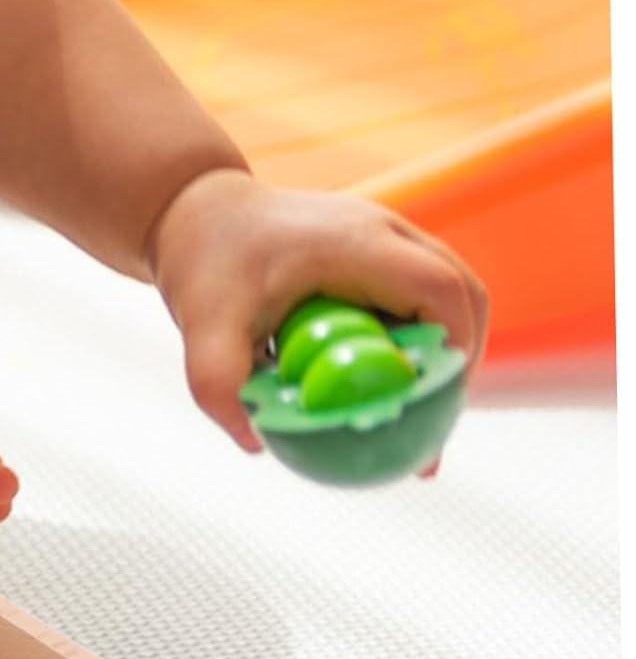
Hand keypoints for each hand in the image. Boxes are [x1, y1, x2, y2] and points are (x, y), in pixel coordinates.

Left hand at [147, 169, 489, 452]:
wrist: (197, 214)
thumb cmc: (203, 265)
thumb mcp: (202, 328)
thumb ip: (220, 384)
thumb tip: (257, 444)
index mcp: (355, 242)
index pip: (439, 290)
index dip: (452, 348)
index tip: (433, 405)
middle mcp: (383, 231)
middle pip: (461, 292)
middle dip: (457, 360)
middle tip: (432, 423)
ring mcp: (385, 237)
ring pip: (446, 294)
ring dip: (441, 350)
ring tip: (415, 413)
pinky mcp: (377, 252)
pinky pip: (416, 297)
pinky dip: (415, 339)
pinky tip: (386, 388)